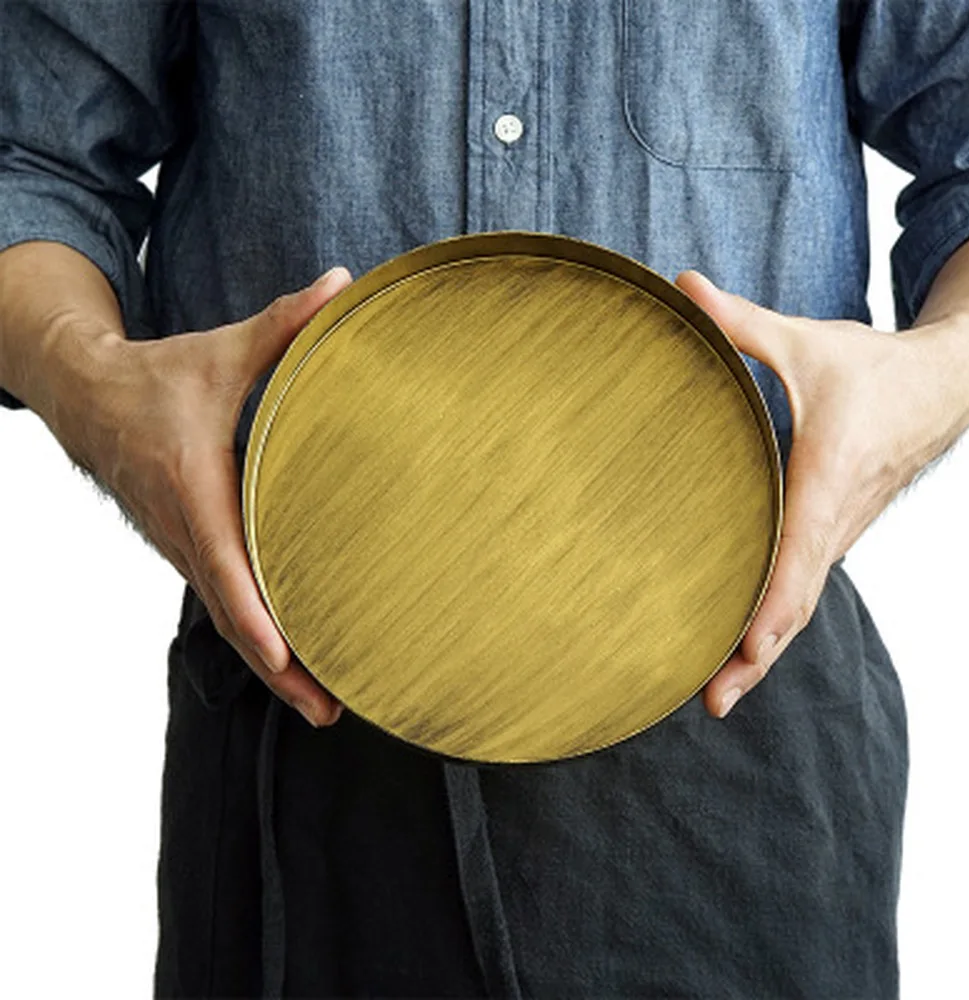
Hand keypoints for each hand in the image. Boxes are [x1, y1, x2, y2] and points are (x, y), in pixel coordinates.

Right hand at [56, 267, 352, 726]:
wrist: (89, 397)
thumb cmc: (158, 377)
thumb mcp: (222, 350)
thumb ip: (284, 323)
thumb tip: (341, 282)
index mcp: (195, 491)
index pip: (228, 569)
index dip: (258, 619)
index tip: (291, 661)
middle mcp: (187, 533)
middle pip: (234, 618)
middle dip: (280, 670)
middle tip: (330, 711)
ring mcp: (184, 549)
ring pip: (230, 620)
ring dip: (273, 665)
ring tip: (323, 703)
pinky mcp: (189, 551)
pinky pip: (226, 604)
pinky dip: (259, 638)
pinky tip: (294, 658)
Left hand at [674, 270, 968, 718]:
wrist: (946, 384)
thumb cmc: (875, 369)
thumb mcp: (806, 343)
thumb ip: (737, 322)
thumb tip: (675, 287)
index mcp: (824, 482)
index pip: (793, 565)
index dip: (765, 617)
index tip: (734, 661)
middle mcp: (833, 522)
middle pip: (792, 607)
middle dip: (752, 658)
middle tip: (706, 703)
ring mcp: (837, 534)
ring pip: (797, 605)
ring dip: (760, 649)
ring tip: (713, 691)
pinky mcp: (834, 532)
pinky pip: (800, 588)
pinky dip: (772, 622)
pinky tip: (741, 643)